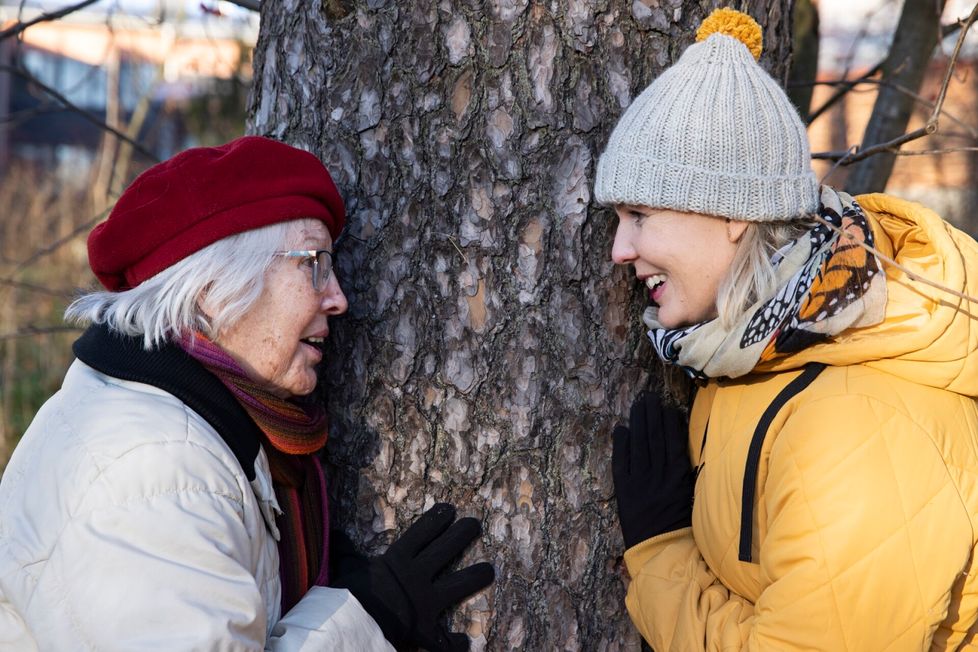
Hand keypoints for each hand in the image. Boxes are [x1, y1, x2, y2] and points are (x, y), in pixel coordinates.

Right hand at [332, 503, 494, 651]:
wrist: (353, 626)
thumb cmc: (348, 595)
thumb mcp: (346, 569)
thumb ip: (345, 552)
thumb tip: (335, 533)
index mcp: (398, 561)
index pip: (421, 533)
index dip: (436, 520)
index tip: (450, 509)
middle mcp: (417, 577)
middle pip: (445, 550)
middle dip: (461, 535)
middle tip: (475, 523)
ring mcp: (425, 602)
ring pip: (457, 586)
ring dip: (474, 578)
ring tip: (489, 570)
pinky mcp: (426, 629)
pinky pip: (444, 640)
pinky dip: (454, 644)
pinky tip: (464, 643)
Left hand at [612, 390, 693, 548]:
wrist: (662, 552)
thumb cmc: (683, 527)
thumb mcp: (692, 498)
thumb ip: (687, 474)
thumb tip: (681, 448)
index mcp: (679, 478)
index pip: (673, 442)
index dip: (669, 421)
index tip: (666, 406)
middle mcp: (659, 476)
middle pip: (654, 438)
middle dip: (651, 415)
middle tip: (648, 396)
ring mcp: (640, 482)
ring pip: (638, 445)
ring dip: (637, 423)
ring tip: (637, 405)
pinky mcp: (624, 491)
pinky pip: (621, 463)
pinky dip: (620, 445)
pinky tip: (621, 429)